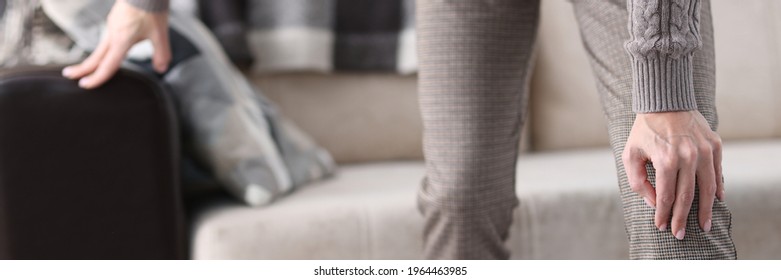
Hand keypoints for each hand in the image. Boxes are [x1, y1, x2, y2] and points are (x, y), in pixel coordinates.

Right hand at [62, 0, 170, 88]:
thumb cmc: (150, 9)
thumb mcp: (160, 34)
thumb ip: (161, 53)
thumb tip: (161, 69)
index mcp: (121, 40)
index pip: (107, 65)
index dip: (97, 78)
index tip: (85, 85)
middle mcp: (112, 34)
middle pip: (95, 56)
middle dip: (82, 68)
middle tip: (69, 75)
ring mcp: (112, 26)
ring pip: (100, 47)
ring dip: (93, 58)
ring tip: (87, 67)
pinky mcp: (115, 20)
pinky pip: (107, 38)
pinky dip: (103, 49)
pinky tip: (109, 50)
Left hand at [622, 110, 723, 239]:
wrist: (665, 102)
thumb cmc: (644, 130)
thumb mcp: (630, 154)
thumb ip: (638, 181)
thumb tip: (654, 203)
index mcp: (665, 159)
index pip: (666, 196)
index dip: (664, 214)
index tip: (662, 227)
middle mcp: (688, 156)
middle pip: (687, 196)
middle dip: (683, 218)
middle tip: (680, 235)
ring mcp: (704, 150)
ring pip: (707, 187)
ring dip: (706, 209)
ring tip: (704, 225)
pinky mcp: (715, 144)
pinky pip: (717, 171)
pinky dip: (717, 187)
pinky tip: (716, 200)